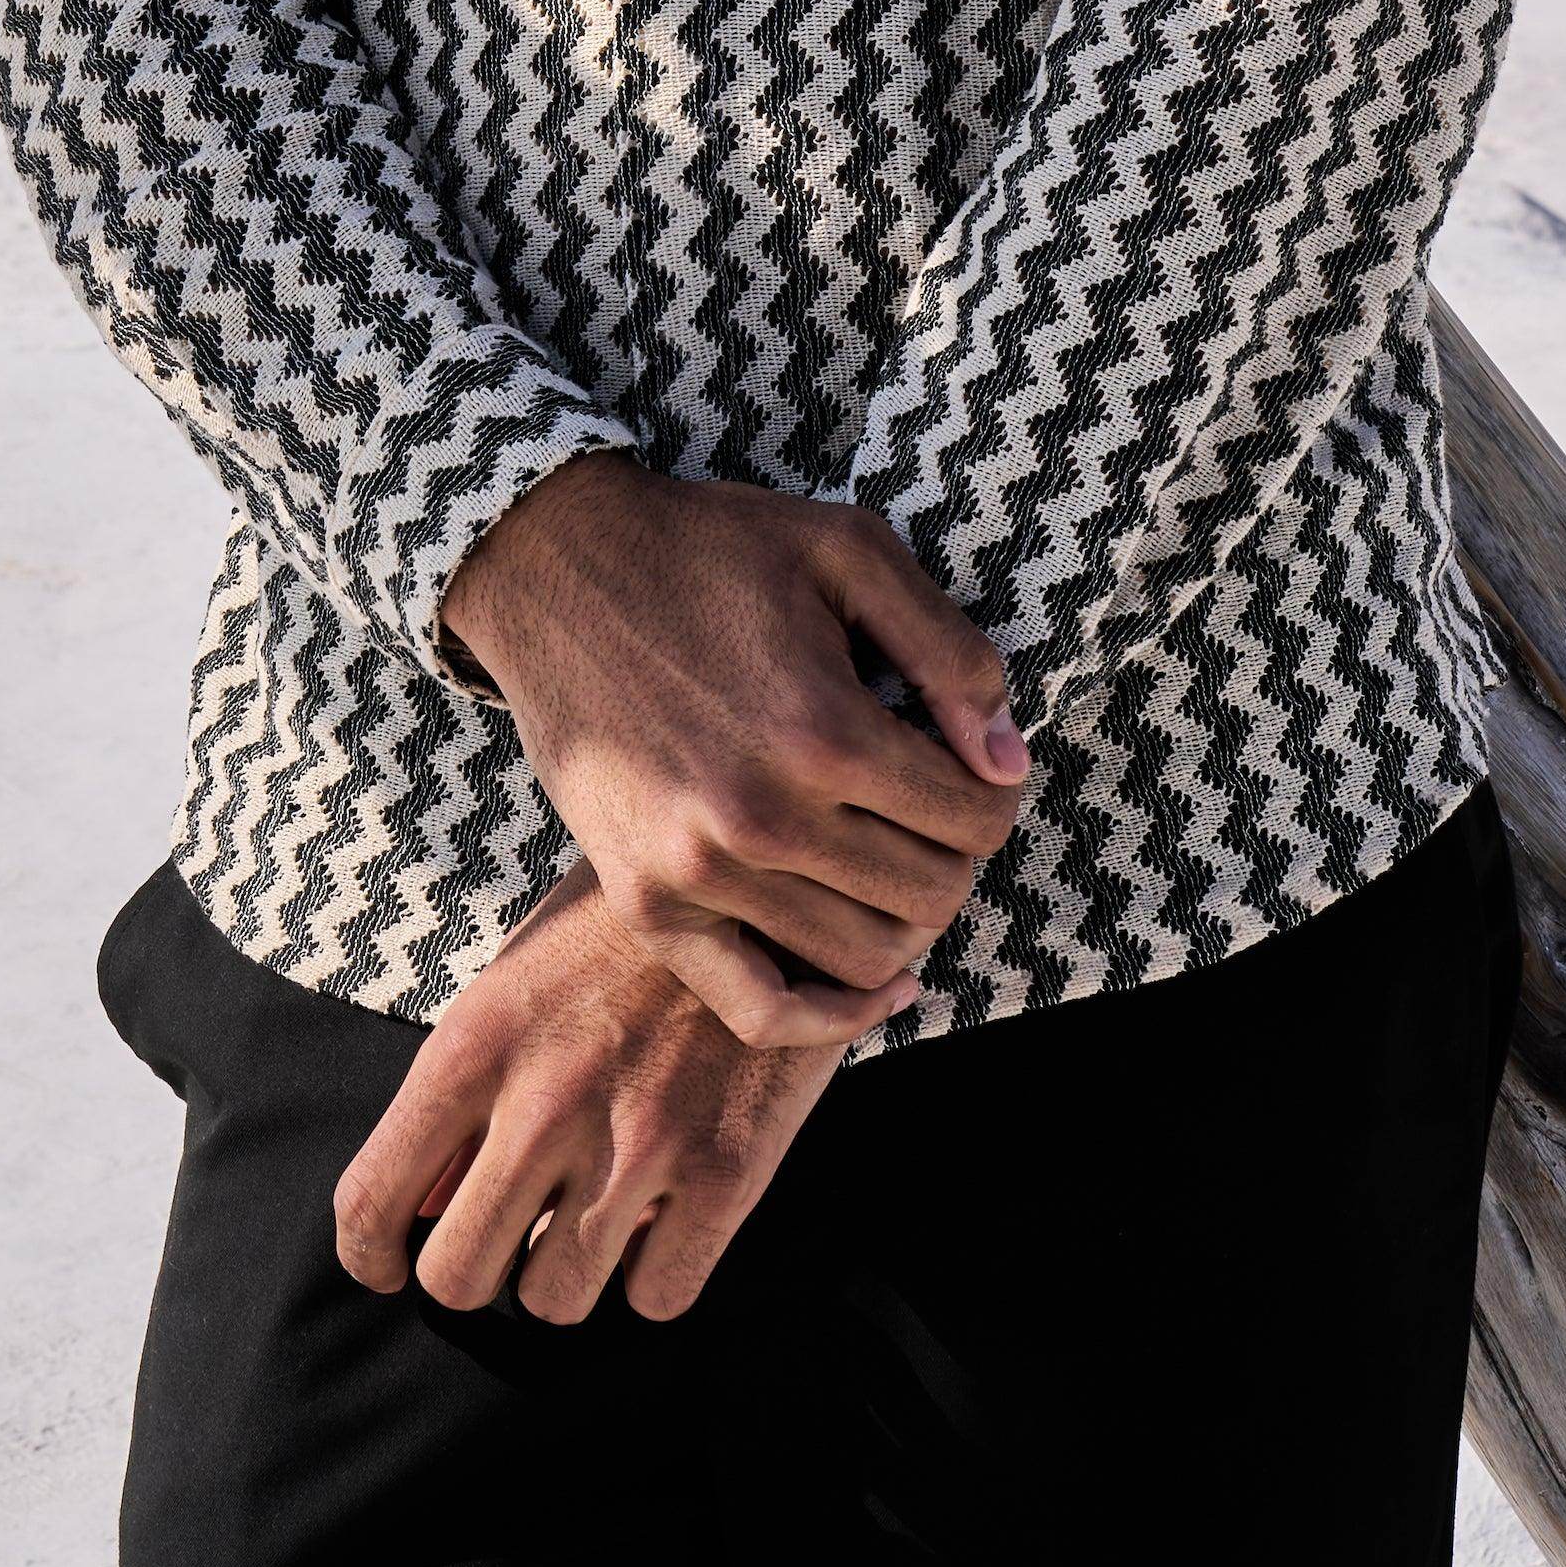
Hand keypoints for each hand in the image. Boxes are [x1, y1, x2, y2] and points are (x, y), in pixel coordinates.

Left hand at [335, 867, 869, 1327]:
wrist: (766, 883)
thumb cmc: (625, 932)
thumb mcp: (520, 979)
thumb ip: (463, 1095)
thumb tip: (414, 1208)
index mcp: (477, 1043)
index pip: (369, 1200)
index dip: (371, 1254)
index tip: (393, 1264)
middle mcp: (546, 1100)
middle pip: (460, 1278)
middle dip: (477, 1271)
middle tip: (509, 1239)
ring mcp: (639, 1140)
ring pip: (556, 1302)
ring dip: (569, 1273)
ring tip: (596, 1215)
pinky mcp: (728, 1171)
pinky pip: (657, 1298)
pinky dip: (655, 1273)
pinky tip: (666, 1216)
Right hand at [437, 456, 1029, 1041]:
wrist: (557, 568)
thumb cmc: (710, 549)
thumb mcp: (847, 551)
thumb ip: (947, 654)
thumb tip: (1008, 763)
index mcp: (823, 731)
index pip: (975, 818)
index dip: (993, 790)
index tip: (972, 763)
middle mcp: (763, 819)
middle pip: (932, 893)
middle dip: (952, 851)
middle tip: (928, 804)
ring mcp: (698, 873)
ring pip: (865, 955)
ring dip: (900, 913)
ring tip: (886, 853)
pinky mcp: (647, 903)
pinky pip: (761, 1011)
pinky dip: (833, 1016)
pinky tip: (883, 984)